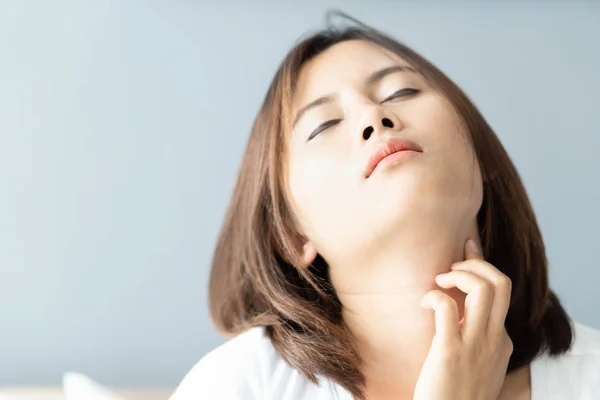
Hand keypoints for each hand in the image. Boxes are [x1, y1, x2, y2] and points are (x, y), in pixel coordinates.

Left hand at [413, 239, 512, 399]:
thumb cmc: (457, 394)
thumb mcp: (480, 365)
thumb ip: (479, 340)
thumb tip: (462, 314)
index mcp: (501, 340)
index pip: (502, 291)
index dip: (482, 265)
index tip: (467, 249)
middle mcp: (494, 339)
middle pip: (501, 282)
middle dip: (476, 263)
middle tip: (451, 268)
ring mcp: (475, 345)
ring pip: (482, 289)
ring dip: (459, 274)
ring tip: (440, 281)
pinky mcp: (450, 351)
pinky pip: (446, 308)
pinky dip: (433, 296)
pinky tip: (423, 303)